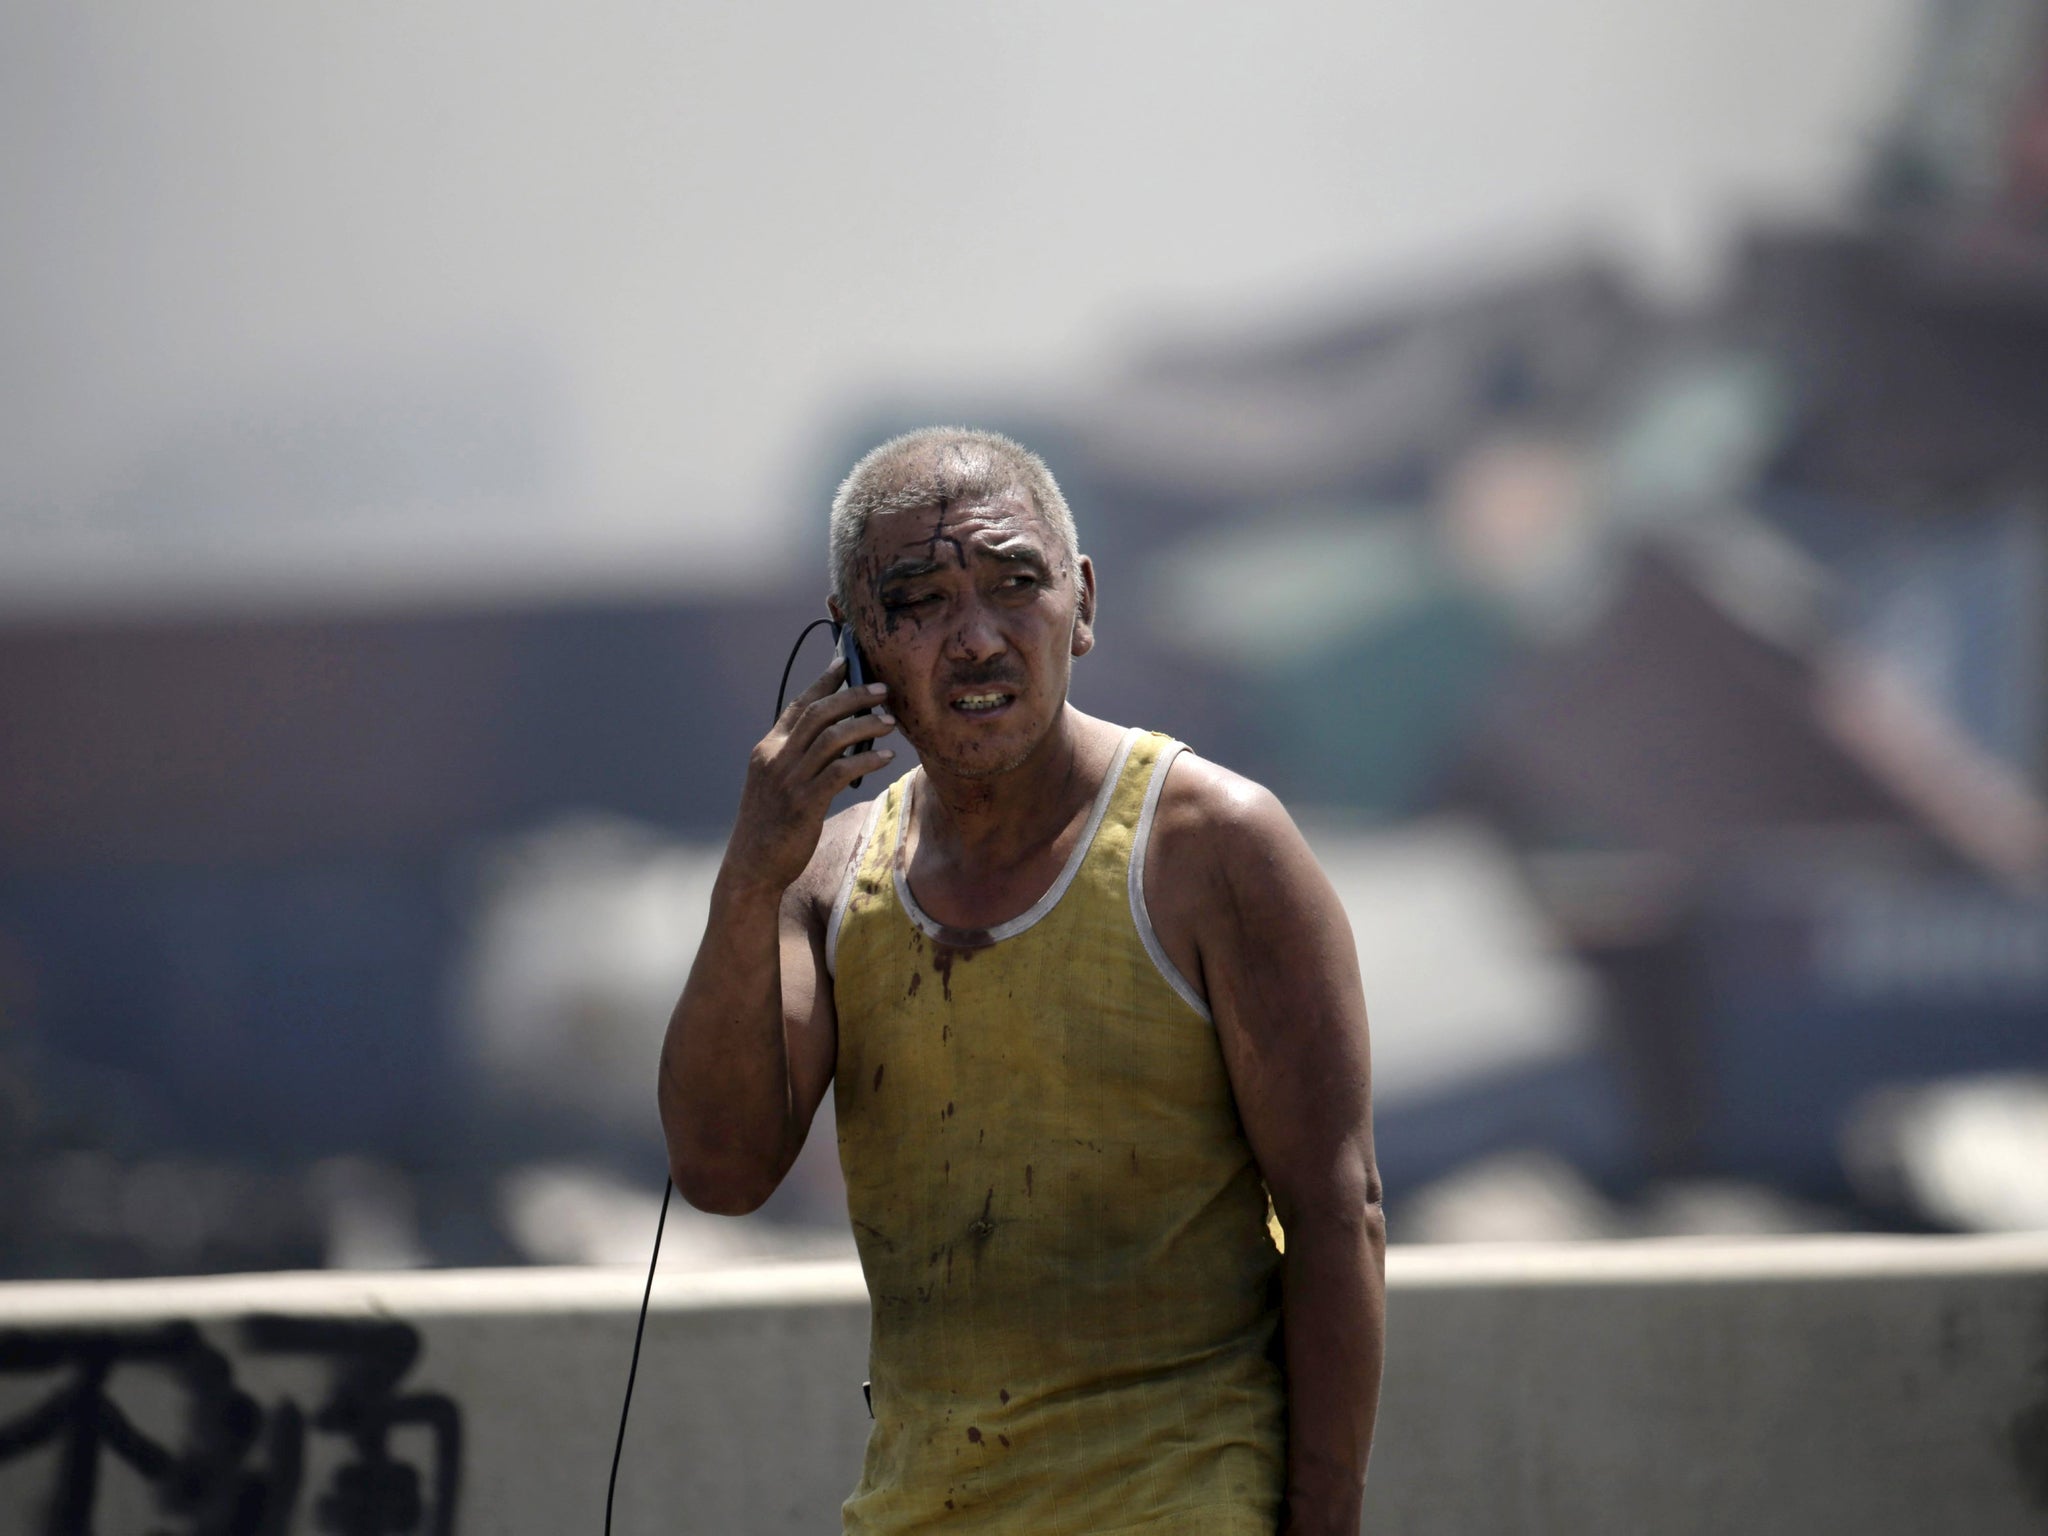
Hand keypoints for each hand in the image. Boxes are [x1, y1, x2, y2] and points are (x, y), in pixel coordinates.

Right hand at [725, 658, 893, 894]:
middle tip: (882, 689)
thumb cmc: (770, 826)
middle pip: (819, 713)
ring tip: (890, 722)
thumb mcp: (776, 784)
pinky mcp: (804, 804)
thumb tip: (836, 739)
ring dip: (865, 725)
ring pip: (832, 737)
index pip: (798, 705)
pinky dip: (866, 760)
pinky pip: (841, 771)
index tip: (847, 662)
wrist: (753, 866)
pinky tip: (886, 757)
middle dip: (853, 695)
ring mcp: (789, 780)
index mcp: (768, 749)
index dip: (824, 682)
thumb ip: (798, 759)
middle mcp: (776, 758)